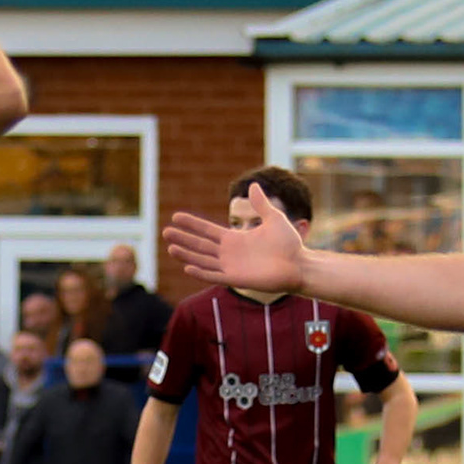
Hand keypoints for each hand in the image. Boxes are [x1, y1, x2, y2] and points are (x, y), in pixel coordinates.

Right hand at [163, 201, 308, 298]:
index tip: (176, 217)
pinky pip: (214, 276)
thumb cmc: (289, 244)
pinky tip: (187, 266)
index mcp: (235, 239)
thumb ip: (261, 204)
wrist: (299, 265)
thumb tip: (254, 185)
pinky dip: (201, 272)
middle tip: (165, 232)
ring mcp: (231, 267)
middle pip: (200, 245)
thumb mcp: (274, 218)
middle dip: (183, 238)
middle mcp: (229, 253)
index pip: (207, 230)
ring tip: (170, 247)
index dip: (192, 224)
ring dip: (186, 254)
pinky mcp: (236, 279)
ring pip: (202, 260)